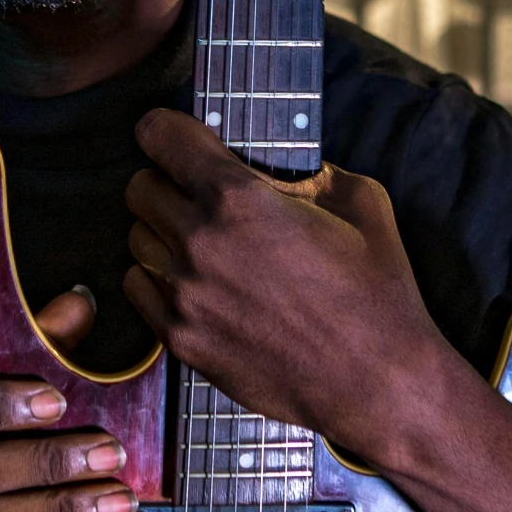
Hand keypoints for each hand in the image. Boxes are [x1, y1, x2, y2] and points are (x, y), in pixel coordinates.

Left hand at [123, 110, 511, 511]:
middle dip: (166, 181)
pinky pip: (139, 289)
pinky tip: (195, 282)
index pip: (159, 136)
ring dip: (161, 232)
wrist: (376, 381)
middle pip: (139, 187)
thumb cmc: (375, 290)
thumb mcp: (359, 200)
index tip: (175, 136)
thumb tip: (280, 165)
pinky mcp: (181, 339)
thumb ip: (307, 169)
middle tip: (198, 193)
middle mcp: (200, 242)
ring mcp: (185, 295)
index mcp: (239, 198)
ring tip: (201, 242)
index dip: (165, 130)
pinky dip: (157, 279)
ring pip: (135, 238)